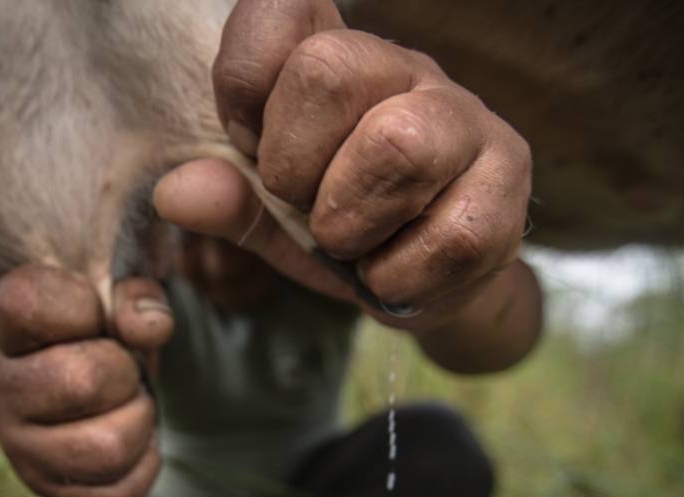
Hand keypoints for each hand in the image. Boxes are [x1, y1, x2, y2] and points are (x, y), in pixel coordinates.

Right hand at [0, 263, 173, 496]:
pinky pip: (116, 495)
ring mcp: (19, 447)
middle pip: (82, 384)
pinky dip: (144, 466)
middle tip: (122, 369)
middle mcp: (0, 389)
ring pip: (106, 450)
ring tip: (128, 405)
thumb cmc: (96, 329)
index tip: (91, 312)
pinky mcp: (47, 489)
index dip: (82, 305)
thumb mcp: (115, 294)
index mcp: (7, 328)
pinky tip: (133, 441)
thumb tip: (149, 328)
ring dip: (141, 422)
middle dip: (126, 372)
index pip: (32, 307)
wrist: (80, 375)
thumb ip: (135, 296)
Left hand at [154, 0, 532, 329]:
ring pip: (399, 144)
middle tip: (303, 208)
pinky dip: (399, 276)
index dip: (244, 84)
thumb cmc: (343, 227)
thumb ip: (227, 199)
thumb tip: (176, 194)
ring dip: (349, 222)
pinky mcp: (507, 184)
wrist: (423, 282)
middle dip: (293, 166)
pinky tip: (392, 275)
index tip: (249, 145)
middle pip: (330, 69)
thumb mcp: (271, 216)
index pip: (277, 7)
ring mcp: (466, 121)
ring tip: (350, 245)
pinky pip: (451, 234)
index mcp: (333, 58)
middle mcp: (404, 70)